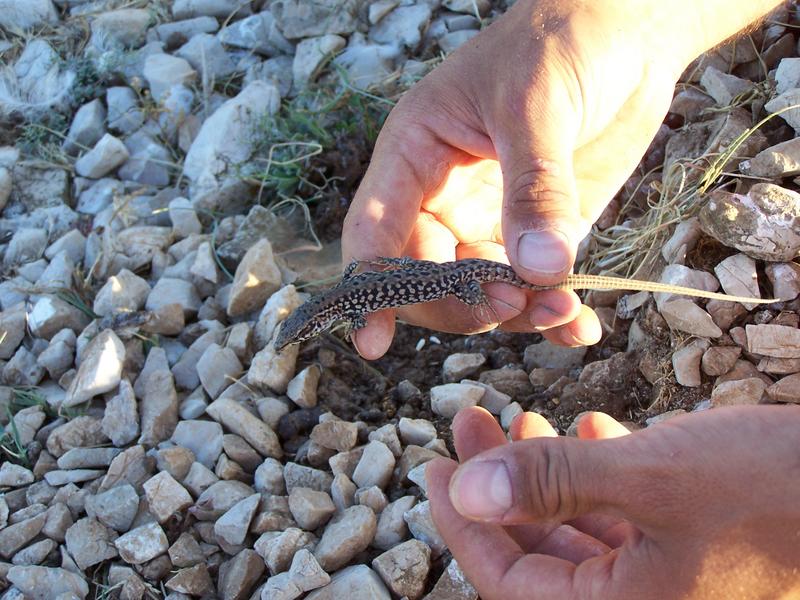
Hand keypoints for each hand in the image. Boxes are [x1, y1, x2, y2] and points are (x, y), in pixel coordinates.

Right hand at [342, 0, 697, 357]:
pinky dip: (554, 316)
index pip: (375, 233)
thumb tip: (538, 268)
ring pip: (481, 295)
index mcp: (413, 156)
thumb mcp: (535, 105)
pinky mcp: (539, 236)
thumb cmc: (558, 45)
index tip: (373, 341)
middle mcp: (442, 198)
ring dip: (516, 316)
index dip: (369, 289)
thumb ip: (533, 187)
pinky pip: (534, 291)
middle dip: (462, 304)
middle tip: (511, 302)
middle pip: (424, 280)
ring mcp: (490, 222)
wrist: (623, 34)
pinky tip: (580, 325)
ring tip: (565, 310)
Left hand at [426, 405, 799, 599]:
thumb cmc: (777, 489)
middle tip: (471, 422)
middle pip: (537, 547)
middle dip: (498, 482)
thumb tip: (468, 491)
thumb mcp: (652, 477)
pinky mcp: (690, 542)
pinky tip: (595, 428)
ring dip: (544, 473)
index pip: (508, 578)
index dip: (462, 522)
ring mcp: (667, 574)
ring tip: (521, 417)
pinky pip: (622, 515)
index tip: (432, 466)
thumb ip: (555, 482)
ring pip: (577, 526)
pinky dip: (598, 473)